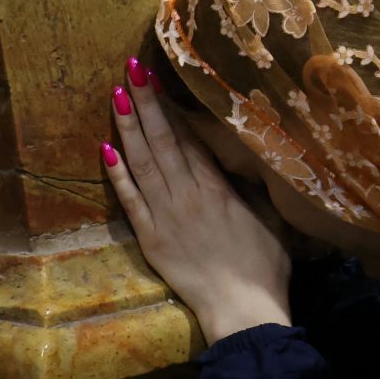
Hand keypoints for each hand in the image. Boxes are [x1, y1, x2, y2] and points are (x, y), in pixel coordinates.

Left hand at [104, 70, 291, 343]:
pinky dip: (118, 174)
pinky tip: (107, 148)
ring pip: (143, 162)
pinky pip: (130, 200)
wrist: (243, 309)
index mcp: (219, 189)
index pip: (190, 138)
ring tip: (117, 94)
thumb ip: (253, 189)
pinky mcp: (151, 238)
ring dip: (129, 128)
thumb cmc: (266, 268)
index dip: (173, 107)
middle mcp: (189, 195)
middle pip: (163, 141)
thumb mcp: (271, 220)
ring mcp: (166, 216)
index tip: (160, 78)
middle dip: (147, 103)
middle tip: (131, 69)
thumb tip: (247, 161)